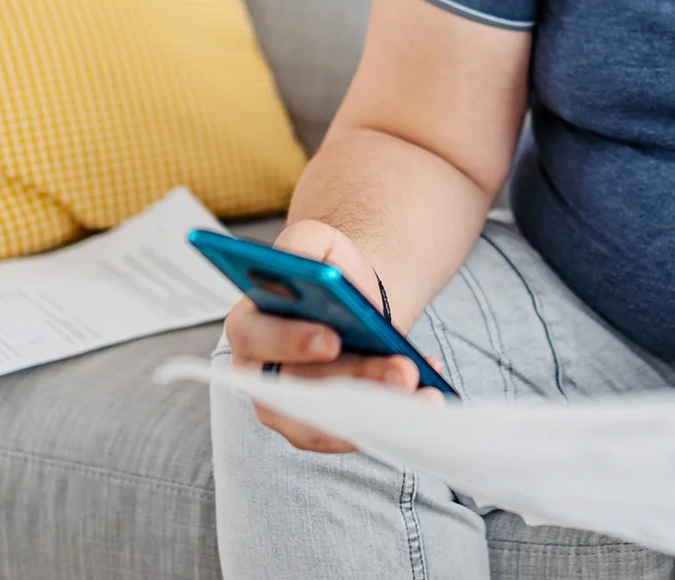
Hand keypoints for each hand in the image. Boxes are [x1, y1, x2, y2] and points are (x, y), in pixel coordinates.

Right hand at [219, 219, 437, 453]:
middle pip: (302, 388)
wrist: (350, 302)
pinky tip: (425, 394)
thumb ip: (305, 246)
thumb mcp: (315, 242)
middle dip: (357, 379)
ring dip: (378, 407)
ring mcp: (287, 409)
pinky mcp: (319, 429)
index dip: (291, 342)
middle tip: (402, 370)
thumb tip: (317, 272)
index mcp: (248, 325)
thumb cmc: (327, 272)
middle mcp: (259, 375)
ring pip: (329, 420)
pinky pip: (351, 433)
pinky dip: (390, 417)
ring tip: (421, 388)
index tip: (332, 340)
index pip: (257, 338)